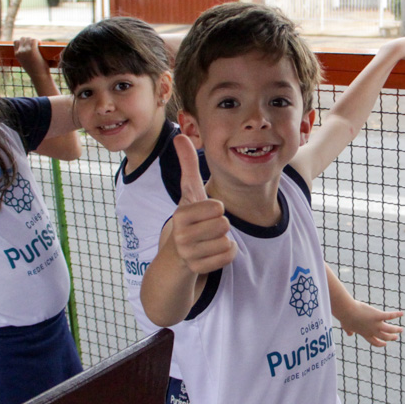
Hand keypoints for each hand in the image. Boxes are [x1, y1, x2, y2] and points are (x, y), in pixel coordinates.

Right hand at [14, 36, 48, 74]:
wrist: (38, 76)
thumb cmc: (34, 71)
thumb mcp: (26, 63)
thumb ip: (24, 56)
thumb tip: (28, 50)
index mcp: (16, 55)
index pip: (16, 42)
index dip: (23, 41)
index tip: (29, 44)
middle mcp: (20, 51)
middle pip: (23, 38)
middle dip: (29, 39)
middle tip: (35, 45)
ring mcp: (25, 50)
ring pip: (28, 38)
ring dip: (34, 40)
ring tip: (38, 44)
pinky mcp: (32, 50)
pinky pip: (34, 40)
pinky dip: (38, 41)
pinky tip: (41, 44)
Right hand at [168, 134, 235, 273]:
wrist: (176, 255)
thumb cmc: (188, 218)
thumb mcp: (189, 191)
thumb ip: (187, 164)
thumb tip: (180, 135)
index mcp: (180, 214)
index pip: (218, 208)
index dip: (217, 209)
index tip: (205, 213)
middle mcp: (180, 234)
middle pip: (224, 225)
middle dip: (221, 225)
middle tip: (207, 228)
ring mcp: (188, 253)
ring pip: (227, 241)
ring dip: (224, 240)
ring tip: (208, 240)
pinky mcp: (197, 268)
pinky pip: (228, 256)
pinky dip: (226, 254)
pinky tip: (212, 251)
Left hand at [337, 299, 403, 346]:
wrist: (347, 311)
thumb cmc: (345, 317)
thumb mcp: (346, 326)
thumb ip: (349, 331)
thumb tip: (349, 334)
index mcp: (365, 334)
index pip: (374, 342)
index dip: (380, 344)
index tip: (384, 344)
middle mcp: (372, 331)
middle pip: (384, 337)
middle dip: (391, 338)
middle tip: (396, 337)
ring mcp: (376, 324)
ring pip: (389, 329)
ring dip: (396, 330)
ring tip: (401, 329)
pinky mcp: (378, 316)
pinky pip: (390, 316)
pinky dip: (397, 315)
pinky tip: (402, 313)